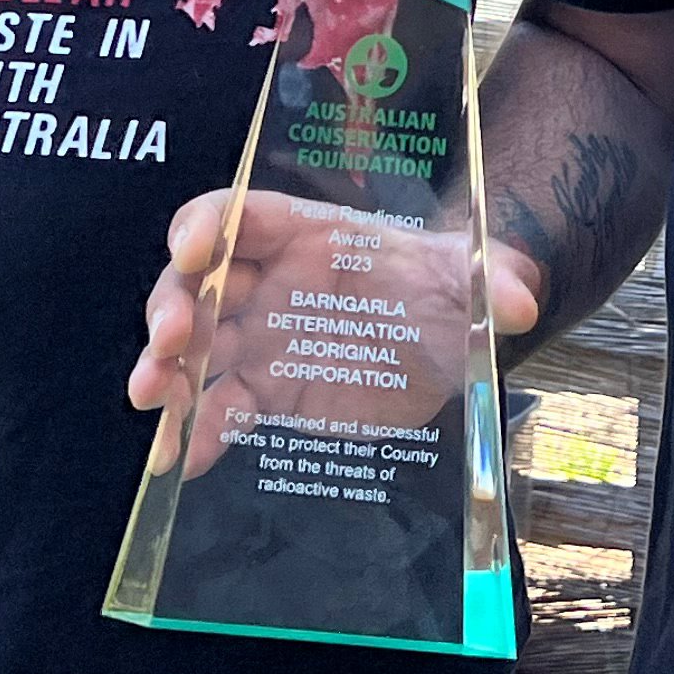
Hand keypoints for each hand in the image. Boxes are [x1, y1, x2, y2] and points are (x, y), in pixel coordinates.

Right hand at [130, 186, 547, 476]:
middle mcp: (267, 283)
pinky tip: (179, 459)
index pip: (239, 213)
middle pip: (197, 283)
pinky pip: (218, 411)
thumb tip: (521, 302)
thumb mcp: (469, 279)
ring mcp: (259, 341)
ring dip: (163, 370)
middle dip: (173, 305)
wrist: (444, 341)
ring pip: (194, 349)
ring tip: (151, 401)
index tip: (192, 250)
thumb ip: (489, 282)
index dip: (206, 225)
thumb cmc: (445, 290)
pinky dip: (194, 433)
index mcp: (304, 234)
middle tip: (171, 341)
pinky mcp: (266, 395)